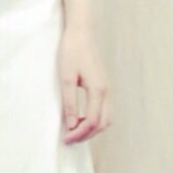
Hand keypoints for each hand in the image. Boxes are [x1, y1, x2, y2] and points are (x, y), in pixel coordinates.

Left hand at [58, 25, 111, 143]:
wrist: (81, 32)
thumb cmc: (72, 52)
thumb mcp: (66, 78)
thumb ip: (70, 103)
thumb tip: (70, 125)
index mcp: (98, 90)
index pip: (92, 122)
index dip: (78, 134)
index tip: (65, 140)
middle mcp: (107, 91)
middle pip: (103, 124)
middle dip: (87, 135)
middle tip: (69, 139)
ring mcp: (107, 88)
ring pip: (106, 118)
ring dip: (92, 128)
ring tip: (74, 130)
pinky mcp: (104, 85)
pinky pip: (104, 109)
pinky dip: (95, 119)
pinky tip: (80, 118)